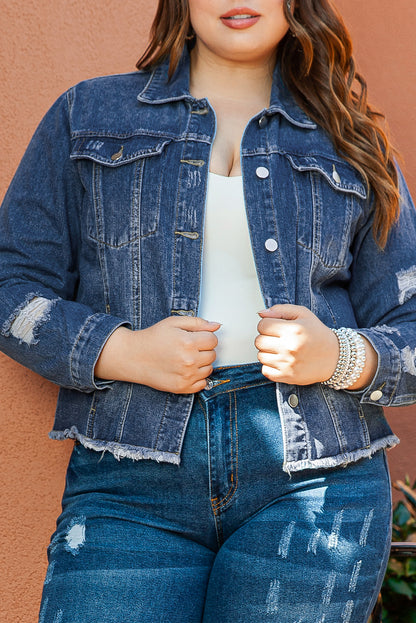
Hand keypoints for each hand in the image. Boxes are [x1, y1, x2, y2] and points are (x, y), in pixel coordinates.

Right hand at [95, 316, 220, 393]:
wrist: (134, 356)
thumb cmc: (153, 338)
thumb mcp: (174, 322)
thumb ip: (198, 323)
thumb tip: (217, 326)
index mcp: (188, 342)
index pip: (213, 340)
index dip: (205, 337)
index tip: (195, 338)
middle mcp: (189, 360)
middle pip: (212, 354)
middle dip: (203, 350)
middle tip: (188, 348)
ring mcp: (186, 376)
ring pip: (209, 369)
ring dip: (201, 364)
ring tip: (185, 359)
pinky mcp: (182, 387)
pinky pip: (203, 384)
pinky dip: (197, 377)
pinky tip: (185, 370)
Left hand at [255, 305, 338, 384]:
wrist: (334, 357)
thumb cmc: (317, 334)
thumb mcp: (303, 314)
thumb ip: (280, 310)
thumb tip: (261, 313)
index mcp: (293, 330)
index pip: (262, 325)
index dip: (267, 324)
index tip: (275, 327)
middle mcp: (289, 348)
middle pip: (258, 341)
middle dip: (266, 337)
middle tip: (277, 338)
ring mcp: (287, 364)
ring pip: (260, 356)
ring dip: (267, 352)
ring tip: (281, 349)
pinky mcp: (287, 376)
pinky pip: (265, 370)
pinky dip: (270, 366)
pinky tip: (280, 360)